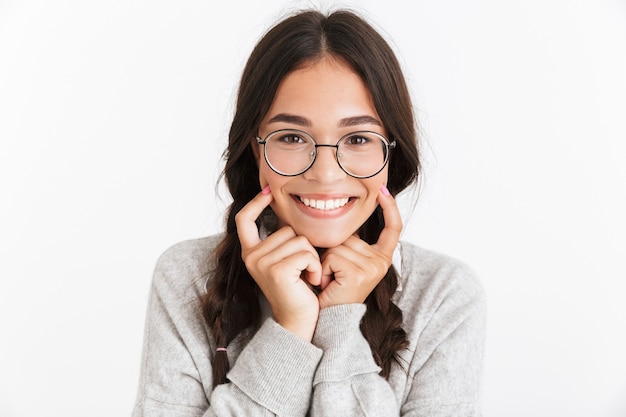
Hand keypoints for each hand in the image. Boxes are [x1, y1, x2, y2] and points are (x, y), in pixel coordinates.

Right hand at [235, 187, 321, 340]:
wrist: (298, 321)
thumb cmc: (297, 290)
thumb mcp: (284, 260)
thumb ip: (281, 239)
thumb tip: (287, 209)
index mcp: (250, 252)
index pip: (243, 220)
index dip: (254, 203)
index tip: (267, 191)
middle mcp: (251, 256)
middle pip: (286, 229)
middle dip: (304, 246)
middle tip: (303, 270)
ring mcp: (261, 263)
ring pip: (299, 239)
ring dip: (311, 257)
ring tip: (306, 276)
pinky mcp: (277, 270)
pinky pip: (306, 253)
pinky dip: (314, 266)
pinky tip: (311, 281)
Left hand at [317, 185, 401, 308]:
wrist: (331, 321)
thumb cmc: (335, 292)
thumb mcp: (347, 262)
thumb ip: (349, 243)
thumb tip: (340, 215)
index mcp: (382, 258)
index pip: (393, 228)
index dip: (390, 208)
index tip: (383, 190)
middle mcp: (382, 262)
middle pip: (349, 235)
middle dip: (333, 251)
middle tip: (334, 276)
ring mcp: (372, 267)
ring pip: (337, 245)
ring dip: (325, 262)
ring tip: (330, 281)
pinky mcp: (358, 273)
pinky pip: (331, 256)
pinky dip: (323, 268)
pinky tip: (328, 284)